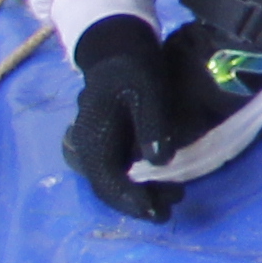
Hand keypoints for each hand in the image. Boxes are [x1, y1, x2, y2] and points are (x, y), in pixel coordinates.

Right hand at [60, 17, 194, 219]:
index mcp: (93, 137)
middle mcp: (88, 147)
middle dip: (138, 202)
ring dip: (140, 193)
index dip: (131, 200)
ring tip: (173, 198)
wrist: (116, 49)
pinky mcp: (107, 143)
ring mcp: (95, 146)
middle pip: (109, 186)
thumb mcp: (147, 91)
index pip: (107, 180)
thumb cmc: (132, 68)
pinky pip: (118, 170)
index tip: (156, 213)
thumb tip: (159, 162)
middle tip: (170, 209)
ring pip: (114, 180)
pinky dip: (138, 181)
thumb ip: (152, 125)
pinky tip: (161, 181)